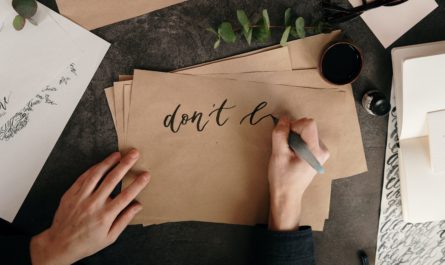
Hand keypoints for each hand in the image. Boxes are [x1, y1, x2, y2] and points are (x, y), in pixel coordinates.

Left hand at [30, 149, 148, 264]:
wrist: (60, 244)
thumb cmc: (87, 242)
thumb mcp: (110, 237)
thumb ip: (125, 219)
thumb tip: (138, 205)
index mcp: (105, 216)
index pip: (126, 196)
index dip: (138, 184)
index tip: (146, 174)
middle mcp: (93, 204)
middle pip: (112, 179)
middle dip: (125, 165)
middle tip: (134, 154)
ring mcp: (80, 198)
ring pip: (96, 175)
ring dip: (108, 162)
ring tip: (118, 154)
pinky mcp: (70, 194)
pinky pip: (83, 178)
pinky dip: (93, 169)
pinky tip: (101, 163)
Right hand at [268, 116, 328, 230]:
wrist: (287, 196)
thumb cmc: (283, 178)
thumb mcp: (278, 155)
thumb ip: (280, 134)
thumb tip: (283, 119)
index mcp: (315, 150)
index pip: (308, 123)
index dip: (294, 126)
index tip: (286, 138)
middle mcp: (322, 150)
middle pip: (307, 126)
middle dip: (293, 132)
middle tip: (286, 148)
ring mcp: (321, 152)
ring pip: (306, 132)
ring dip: (294, 138)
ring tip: (289, 154)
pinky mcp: (317, 154)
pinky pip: (307, 138)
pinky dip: (297, 142)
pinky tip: (292, 155)